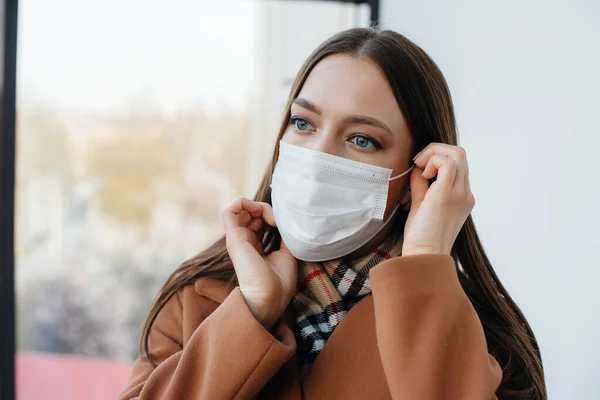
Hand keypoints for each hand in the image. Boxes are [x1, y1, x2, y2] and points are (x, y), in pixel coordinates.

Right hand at [222, 198, 297, 329]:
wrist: (270, 298)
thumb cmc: (280, 282)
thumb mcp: (287, 252)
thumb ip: (284, 235)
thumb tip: (285, 220)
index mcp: (255, 246)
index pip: (259, 220)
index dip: (272, 215)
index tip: (285, 224)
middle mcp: (245, 241)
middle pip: (250, 212)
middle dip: (266, 208)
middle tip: (280, 220)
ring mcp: (237, 238)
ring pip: (240, 208)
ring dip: (258, 205)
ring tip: (272, 217)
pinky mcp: (233, 238)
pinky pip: (230, 210)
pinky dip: (246, 203)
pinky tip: (263, 213)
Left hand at [402, 143, 474, 255]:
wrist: (423, 255)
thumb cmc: (420, 236)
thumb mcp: (421, 203)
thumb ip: (422, 184)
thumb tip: (418, 166)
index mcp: (461, 197)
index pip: (457, 164)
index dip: (437, 159)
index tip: (419, 168)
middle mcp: (465, 194)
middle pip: (460, 154)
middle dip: (436, 151)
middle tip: (418, 163)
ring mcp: (460, 193)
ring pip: (457, 153)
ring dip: (434, 153)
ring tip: (420, 167)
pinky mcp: (449, 194)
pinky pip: (448, 162)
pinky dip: (433, 161)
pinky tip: (422, 175)